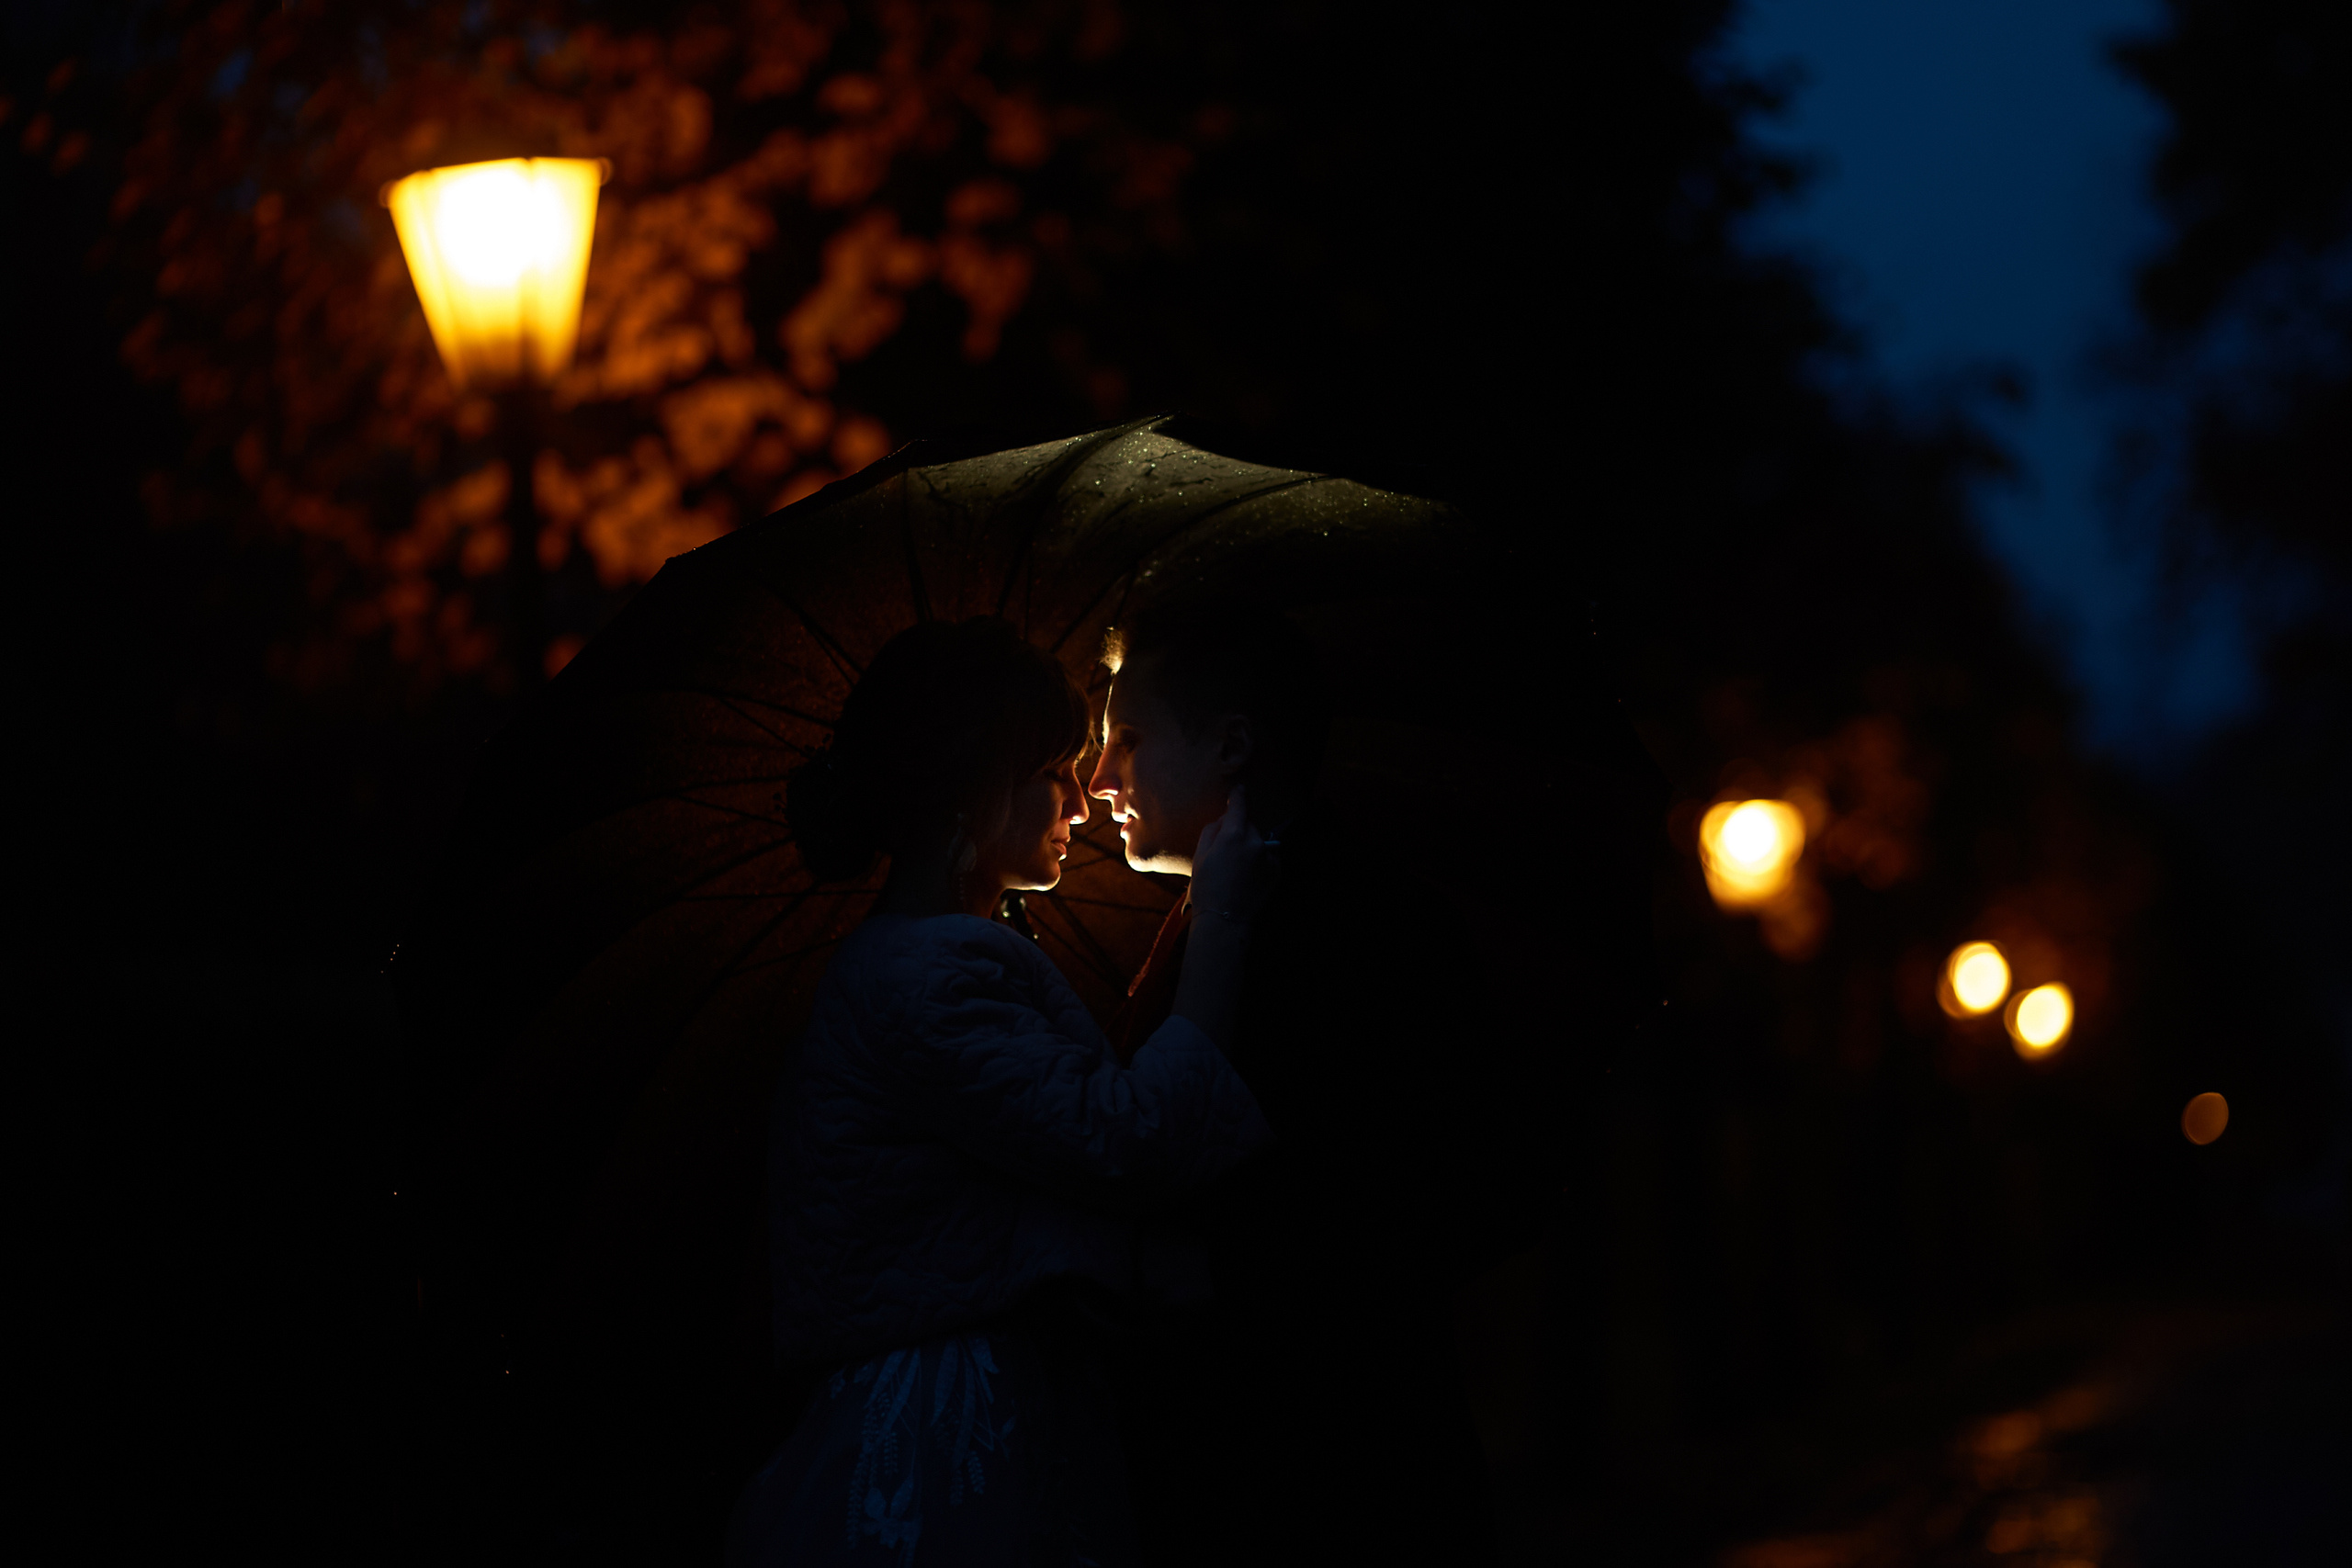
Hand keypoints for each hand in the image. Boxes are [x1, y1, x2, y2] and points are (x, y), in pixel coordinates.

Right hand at [1189, 786, 1275, 924]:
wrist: (1225, 919)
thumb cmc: (1206, 888)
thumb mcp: (1200, 855)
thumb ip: (1212, 830)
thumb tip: (1224, 819)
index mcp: (1234, 835)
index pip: (1239, 805)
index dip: (1238, 795)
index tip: (1239, 790)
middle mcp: (1256, 842)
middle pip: (1249, 826)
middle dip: (1239, 831)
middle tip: (1225, 851)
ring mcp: (1269, 857)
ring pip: (1260, 841)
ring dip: (1251, 846)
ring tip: (1237, 867)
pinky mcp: (1277, 871)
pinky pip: (1268, 857)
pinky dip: (1260, 861)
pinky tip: (1247, 876)